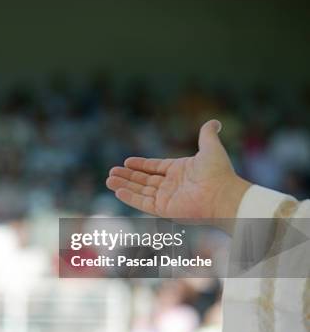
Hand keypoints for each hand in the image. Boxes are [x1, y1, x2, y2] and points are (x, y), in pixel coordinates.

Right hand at [106, 120, 250, 229]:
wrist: (224, 195)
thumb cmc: (219, 173)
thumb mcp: (210, 148)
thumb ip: (207, 134)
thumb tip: (214, 121)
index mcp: (180, 171)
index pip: (155, 167)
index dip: (141, 165)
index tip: (127, 162)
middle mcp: (171, 185)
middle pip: (144, 180)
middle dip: (127, 176)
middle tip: (111, 172)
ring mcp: (167, 198)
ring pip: (140, 191)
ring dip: (124, 185)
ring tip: (109, 179)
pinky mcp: (164, 210)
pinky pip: (143, 203)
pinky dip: (130, 198)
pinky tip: (118, 191)